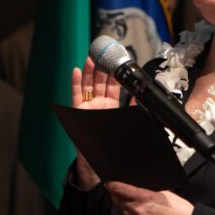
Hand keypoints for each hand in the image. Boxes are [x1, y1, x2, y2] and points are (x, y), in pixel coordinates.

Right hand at [70, 57, 121, 188]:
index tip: (117, 60)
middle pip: (99, 81)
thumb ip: (132, 109)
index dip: (115, 72)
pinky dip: (75, 82)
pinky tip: (75, 71)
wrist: (98, 160)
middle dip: (101, 67)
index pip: (113, 84)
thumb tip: (140, 96)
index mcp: (111, 105)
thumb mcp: (126, 123)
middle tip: (104, 53)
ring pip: (87, 84)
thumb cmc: (112, 144)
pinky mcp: (78, 110)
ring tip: (91, 58)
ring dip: (88, 71)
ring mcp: (87, 106)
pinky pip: (76, 94)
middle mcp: (99, 103)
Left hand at [106, 181, 192, 214]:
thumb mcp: (165, 194)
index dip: (112, 185)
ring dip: (128, 213)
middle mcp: (137, 211)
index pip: (120, 189)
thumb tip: (138, 190)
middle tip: (123, 197)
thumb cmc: (180, 212)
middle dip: (119, 198)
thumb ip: (148, 192)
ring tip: (141, 214)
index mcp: (144, 197)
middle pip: (118, 202)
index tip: (109, 184)